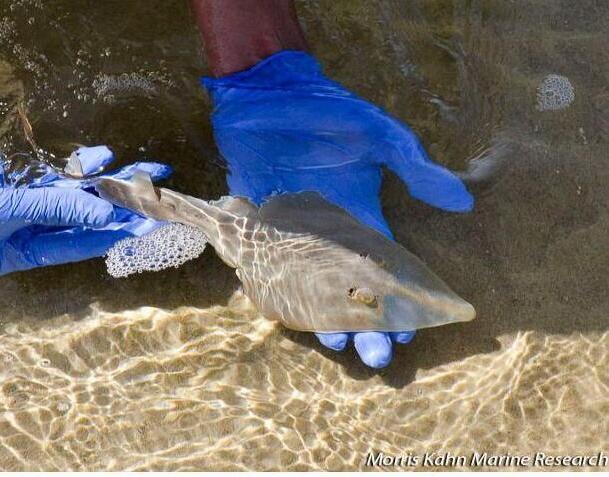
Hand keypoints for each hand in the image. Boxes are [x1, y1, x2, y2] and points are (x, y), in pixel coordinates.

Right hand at [0, 111, 170, 277]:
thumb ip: (52, 209)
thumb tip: (103, 214)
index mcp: (9, 257)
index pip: (71, 247)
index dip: (109, 234)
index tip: (144, 224)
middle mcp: (17, 237)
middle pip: (78, 224)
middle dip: (116, 207)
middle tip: (155, 196)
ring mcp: (16, 209)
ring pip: (72, 199)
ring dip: (104, 184)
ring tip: (141, 170)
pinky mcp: (16, 183)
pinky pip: (56, 179)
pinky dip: (76, 169)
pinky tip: (98, 158)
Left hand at [202, 51, 472, 367]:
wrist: (268, 92)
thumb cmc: (328, 110)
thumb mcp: (377, 135)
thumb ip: (411, 167)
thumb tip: (461, 204)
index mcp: (358, 217)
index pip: (383, 270)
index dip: (398, 302)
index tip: (412, 331)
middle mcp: (324, 233)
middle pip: (346, 289)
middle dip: (362, 323)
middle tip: (374, 354)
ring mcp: (287, 232)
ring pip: (305, 287)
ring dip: (320, 315)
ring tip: (335, 339)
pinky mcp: (252, 224)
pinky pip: (261, 266)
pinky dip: (269, 289)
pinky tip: (280, 312)